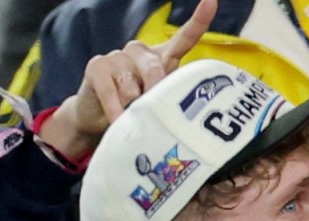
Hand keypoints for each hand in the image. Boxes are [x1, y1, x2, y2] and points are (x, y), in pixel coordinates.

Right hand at [40, 0, 216, 157]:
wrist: (98, 119)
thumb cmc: (135, 111)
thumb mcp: (157, 107)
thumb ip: (168, 103)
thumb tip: (176, 113)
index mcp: (162, 58)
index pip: (185, 38)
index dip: (199, 20)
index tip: (211, 1)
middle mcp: (141, 52)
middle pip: (155, 69)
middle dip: (154, 95)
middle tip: (153, 116)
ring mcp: (118, 56)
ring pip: (131, 86)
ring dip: (132, 109)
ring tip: (131, 119)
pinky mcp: (98, 66)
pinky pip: (111, 91)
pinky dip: (115, 110)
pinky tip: (118, 119)